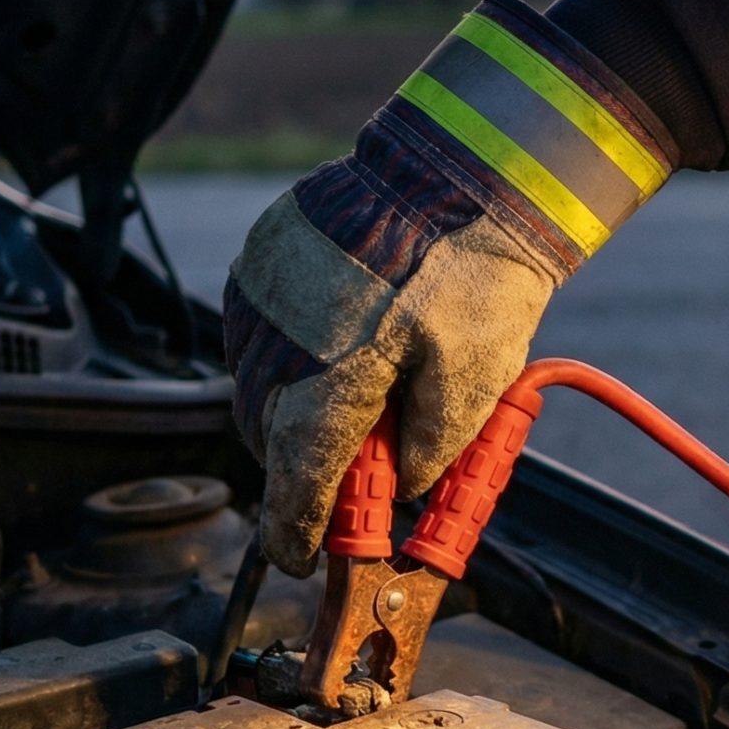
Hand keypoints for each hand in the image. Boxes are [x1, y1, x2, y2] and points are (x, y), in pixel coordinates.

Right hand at [224, 0, 671, 573]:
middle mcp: (278, 340)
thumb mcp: (475, 383)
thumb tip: (407, 486)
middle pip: (266, 435)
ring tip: (347, 405)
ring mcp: (261, 292)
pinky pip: (253, 327)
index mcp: (331, 382)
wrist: (462, 171)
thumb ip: (434, 450)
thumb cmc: (475, 277)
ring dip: (285, 409)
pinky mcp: (261, 253)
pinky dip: (279, 352)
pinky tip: (327, 348)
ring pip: (252, 382)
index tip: (298, 557)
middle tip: (345, 480)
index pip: (294, 479)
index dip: (294, 528)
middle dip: (296, 468)